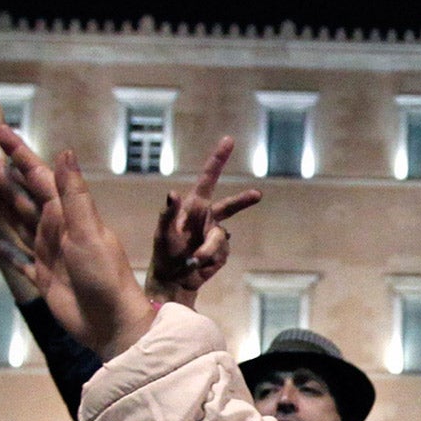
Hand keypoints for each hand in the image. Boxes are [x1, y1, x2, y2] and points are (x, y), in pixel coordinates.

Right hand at [0, 124, 154, 360]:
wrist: (112, 323)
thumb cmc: (104, 276)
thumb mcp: (88, 231)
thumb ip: (74, 194)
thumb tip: (65, 152)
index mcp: (69, 215)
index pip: (40, 176)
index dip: (21, 154)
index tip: (0, 132)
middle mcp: (58, 230)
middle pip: (24, 196)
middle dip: (1, 175)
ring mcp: (51, 254)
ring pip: (19, 223)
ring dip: (0, 204)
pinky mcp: (45, 279)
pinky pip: (23, 262)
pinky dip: (11, 253)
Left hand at [147, 136, 260, 307]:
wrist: (174, 280)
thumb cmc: (164, 255)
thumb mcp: (163, 234)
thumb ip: (168, 214)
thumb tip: (173, 193)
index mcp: (193, 207)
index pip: (208, 179)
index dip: (218, 159)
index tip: (228, 140)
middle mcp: (206, 218)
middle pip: (229, 206)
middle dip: (243, 201)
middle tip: (258, 195)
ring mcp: (215, 234)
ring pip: (221, 239)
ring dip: (208, 250)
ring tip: (194, 261)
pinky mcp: (221, 251)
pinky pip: (222, 253)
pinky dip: (210, 260)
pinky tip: (198, 265)